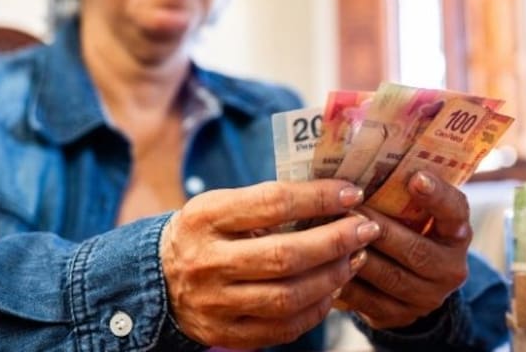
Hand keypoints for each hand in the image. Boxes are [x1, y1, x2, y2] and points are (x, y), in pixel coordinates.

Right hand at [160, 179, 380, 348]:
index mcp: (206, 217)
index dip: (318, 198)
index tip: (351, 192)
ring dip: (332, 277)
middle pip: (283, 255)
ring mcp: (215, 302)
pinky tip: (332, 290)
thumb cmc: (204, 232)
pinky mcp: (225, 333)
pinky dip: (316, 309)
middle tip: (365, 229)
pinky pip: (282, 328)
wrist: (159, 278)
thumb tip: (330, 197)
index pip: (272, 203)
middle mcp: (207, 260)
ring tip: (355, 258)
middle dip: (334, 241)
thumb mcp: (220, 204)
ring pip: (287, 297)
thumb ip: (266, 202)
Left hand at [335, 171, 471, 328]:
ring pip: (391, 277)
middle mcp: (449, 268)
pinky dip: (346, 281)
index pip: (455, 212)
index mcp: (456, 233)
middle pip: (416, 249)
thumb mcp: (414, 212)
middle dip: (381, 228)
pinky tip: (326, 264)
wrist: (411, 283)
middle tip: (350, 207)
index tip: (415, 176)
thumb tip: (364, 151)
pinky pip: (369, 301)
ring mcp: (426, 297)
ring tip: (332, 233)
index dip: (437, 195)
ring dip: (359, 254)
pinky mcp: (399, 316)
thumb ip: (400, 191)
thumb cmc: (407, 230)